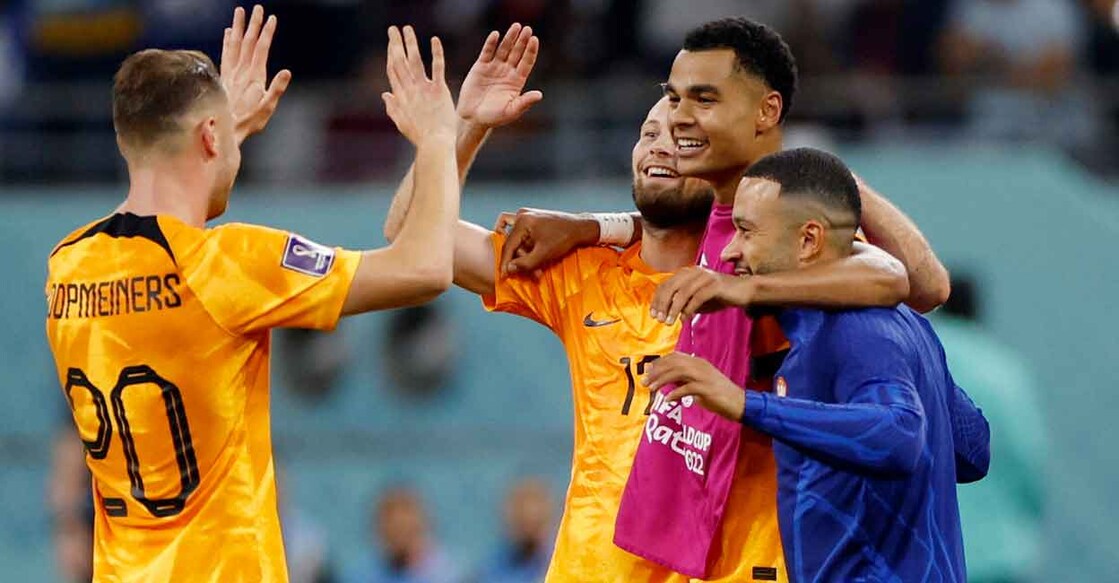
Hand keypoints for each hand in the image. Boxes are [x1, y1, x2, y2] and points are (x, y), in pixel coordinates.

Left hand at [221, 5, 291, 143]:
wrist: (224, 130)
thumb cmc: (249, 122)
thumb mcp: (267, 109)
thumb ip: (276, 89)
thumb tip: (287, 72)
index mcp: (254, 76)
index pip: (261, 49)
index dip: (266, 33)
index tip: (271, 18)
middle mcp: (241, 71)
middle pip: (247, 42)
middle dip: (253, 24)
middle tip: (257, 7)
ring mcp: (231, 73)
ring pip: (234, 44)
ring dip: (238, 27)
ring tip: (240, 11)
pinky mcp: (224, 77)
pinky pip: (225, 54)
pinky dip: (227, 41)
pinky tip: (228, 32)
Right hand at [383, 26, 457, 144]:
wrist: (434, 144)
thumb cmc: (419, 137)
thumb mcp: (401, 123)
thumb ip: (392, 107)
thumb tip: (384, 94)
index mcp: (401, 97)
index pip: (393, 71)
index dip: (390, 55)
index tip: (390, 43)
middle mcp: (410, 90)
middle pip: (400, 62)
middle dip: (395, 43)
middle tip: (392, 29)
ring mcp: (424, 89)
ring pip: (414, 61)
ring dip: (410, 43)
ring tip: (407, 29)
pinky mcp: (439, 90)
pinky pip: (437, 68)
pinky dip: (436, 53)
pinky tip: (434, 40)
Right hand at [456, 23, 542, 127]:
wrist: (473, 118)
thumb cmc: (494, 117)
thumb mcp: (511, 111)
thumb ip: (525, 102)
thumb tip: (539, 95)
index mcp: (517, 81)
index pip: (526, 62)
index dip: (531, 51)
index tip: (534, 39)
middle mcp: (507, 71)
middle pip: (517, 52)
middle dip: (522, 41)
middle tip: (527, 28)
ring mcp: (494, 68)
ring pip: (504, 49)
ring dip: (510, 38)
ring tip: (516, 26)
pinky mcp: (480, 67)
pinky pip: (487, 52)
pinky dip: (491, 44)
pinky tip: (495, 34)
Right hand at [494, 208, 599, 275]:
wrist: (580, 227)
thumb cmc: (564, 239)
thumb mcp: (544, 254)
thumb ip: (525, 263)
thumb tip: (508, 269)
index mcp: (522, 221)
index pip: (508, 245)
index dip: (505, 263)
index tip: (503, 276)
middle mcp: (521, 215)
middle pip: (513, 243)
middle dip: (522, 260)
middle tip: (534, 273)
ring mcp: (526, 215)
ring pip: (517, 240)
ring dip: (526, 255)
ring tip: (538, 268)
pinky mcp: (532, 218)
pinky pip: (521, 233)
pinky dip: (525, 245)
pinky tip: (530, 252)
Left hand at [644, 353, 745, 421]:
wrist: (739, 403)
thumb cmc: (718, 395)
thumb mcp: (698, 384)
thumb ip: (684, 380)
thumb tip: (666, 381)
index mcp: (698, 362)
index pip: (675, 357)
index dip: (660, 363)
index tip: (648, 371)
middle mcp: (700, 366)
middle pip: (673, 363)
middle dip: (656, 371)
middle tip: (645, 381)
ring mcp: (704, 376)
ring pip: (678, 372)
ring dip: (662, 380)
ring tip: (651, 389)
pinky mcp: (707, 388)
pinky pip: (686, 388)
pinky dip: (675, 393)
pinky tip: (667, 400)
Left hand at [651, 266, 753, 324]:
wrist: (745, 290)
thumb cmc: (720, 296)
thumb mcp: (697, 299)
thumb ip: (683, 302)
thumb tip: (666, 313)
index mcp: (688, 272)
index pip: (666, 284)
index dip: (657, 299)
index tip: (653, 314)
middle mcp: (694, 271)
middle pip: (671, 287)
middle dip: (662, 304)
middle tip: (659, 319)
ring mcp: (705, 276)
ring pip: (682, 292)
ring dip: (673, 309)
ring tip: (669, 322)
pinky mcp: (715, 284)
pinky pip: (697, 297)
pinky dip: (689, 309)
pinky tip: (685, 319)